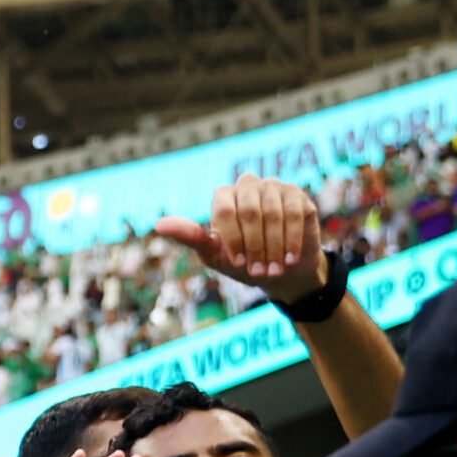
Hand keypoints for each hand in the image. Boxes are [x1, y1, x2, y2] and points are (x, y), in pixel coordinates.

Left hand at [154, 178, 328, 301]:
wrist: (278, 270)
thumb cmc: (241, 260)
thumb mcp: (213, 254)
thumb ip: (190, 237)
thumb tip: (159, 225)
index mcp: (224, 197)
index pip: (224, 211)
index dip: (232, 239)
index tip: (237, 264)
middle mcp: (248, 186)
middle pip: (250, 211)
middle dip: (254, 245)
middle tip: (257, 270)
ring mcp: (275, 187)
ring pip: (274, 213)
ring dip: (273, 246)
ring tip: (273, 269)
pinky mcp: (298, 195)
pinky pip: (295, 213)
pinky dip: (291, 239)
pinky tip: (289, 258)